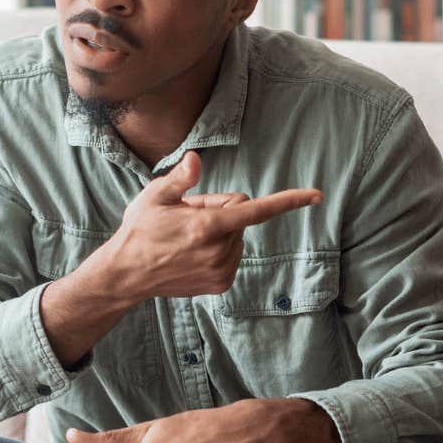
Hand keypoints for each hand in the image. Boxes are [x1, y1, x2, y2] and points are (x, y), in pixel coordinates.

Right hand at [93, 150, 321, 302]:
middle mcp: (219, 251)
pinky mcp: (221, 283)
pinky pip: (233, 254)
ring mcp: (221, 270)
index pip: (257, 210)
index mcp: (207, 226)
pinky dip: (219, 249)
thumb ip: (181, 178)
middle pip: (241, 215)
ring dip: (220, 231)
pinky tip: (193, 253)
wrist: (126, 275)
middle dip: (221, 210)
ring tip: (186, 237)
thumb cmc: (139, 231)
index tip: (317, 195)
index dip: (289, 201)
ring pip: (237, 236)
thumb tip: (197, 159)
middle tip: (187, 217)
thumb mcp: (154, 197)